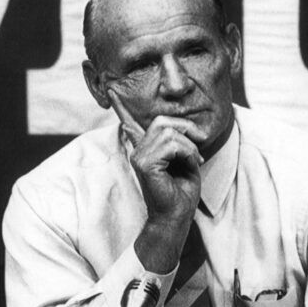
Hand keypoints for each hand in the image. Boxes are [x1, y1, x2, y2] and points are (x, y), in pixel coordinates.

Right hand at [108, 90, 201, 270]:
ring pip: (170, 132)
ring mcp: (139, 156)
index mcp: (144, 148)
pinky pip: (173, 144)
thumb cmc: (181, 191)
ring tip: (193, 161)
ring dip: (190, 146)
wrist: (177, 216)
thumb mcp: (183, 159)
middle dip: (186, 130)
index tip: (110, 90)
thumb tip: (178, 127)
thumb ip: (176, 141)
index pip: (128, 122)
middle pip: (162, 121)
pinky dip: (188, 152)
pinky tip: (189, 165)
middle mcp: (138, 150)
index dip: (120, 106)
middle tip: (197, 150)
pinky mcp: (145, 164)